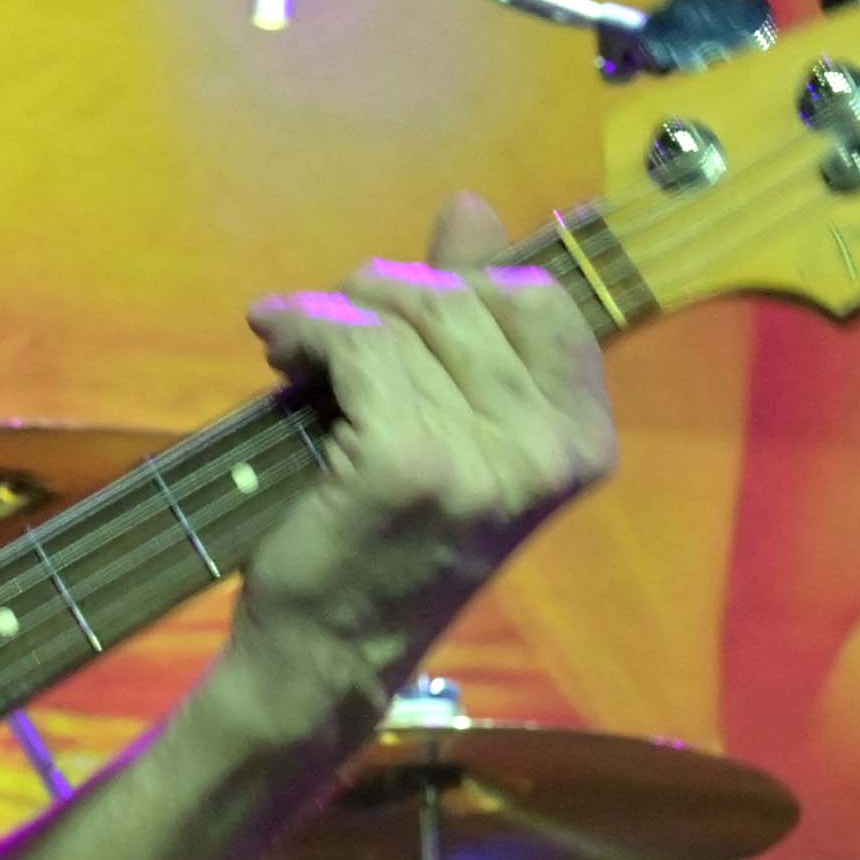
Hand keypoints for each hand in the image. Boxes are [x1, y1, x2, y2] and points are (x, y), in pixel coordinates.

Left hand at [222, 193, 616, 737]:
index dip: (460, 287)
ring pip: (401, 318)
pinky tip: (277, 345)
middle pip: (464, 297)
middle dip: (385, 296)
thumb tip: (472, 207)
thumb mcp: (451, 423)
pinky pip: (355, 343)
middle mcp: (549, 451)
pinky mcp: (406, 462)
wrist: (327, 652)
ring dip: (334, 315)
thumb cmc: (386, 538)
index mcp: (582, 440)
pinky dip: (305, 328)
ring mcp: (483, 460)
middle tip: (334, 331)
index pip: (539, 299)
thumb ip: (469, 318)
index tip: (400, 312)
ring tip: (300, 349)